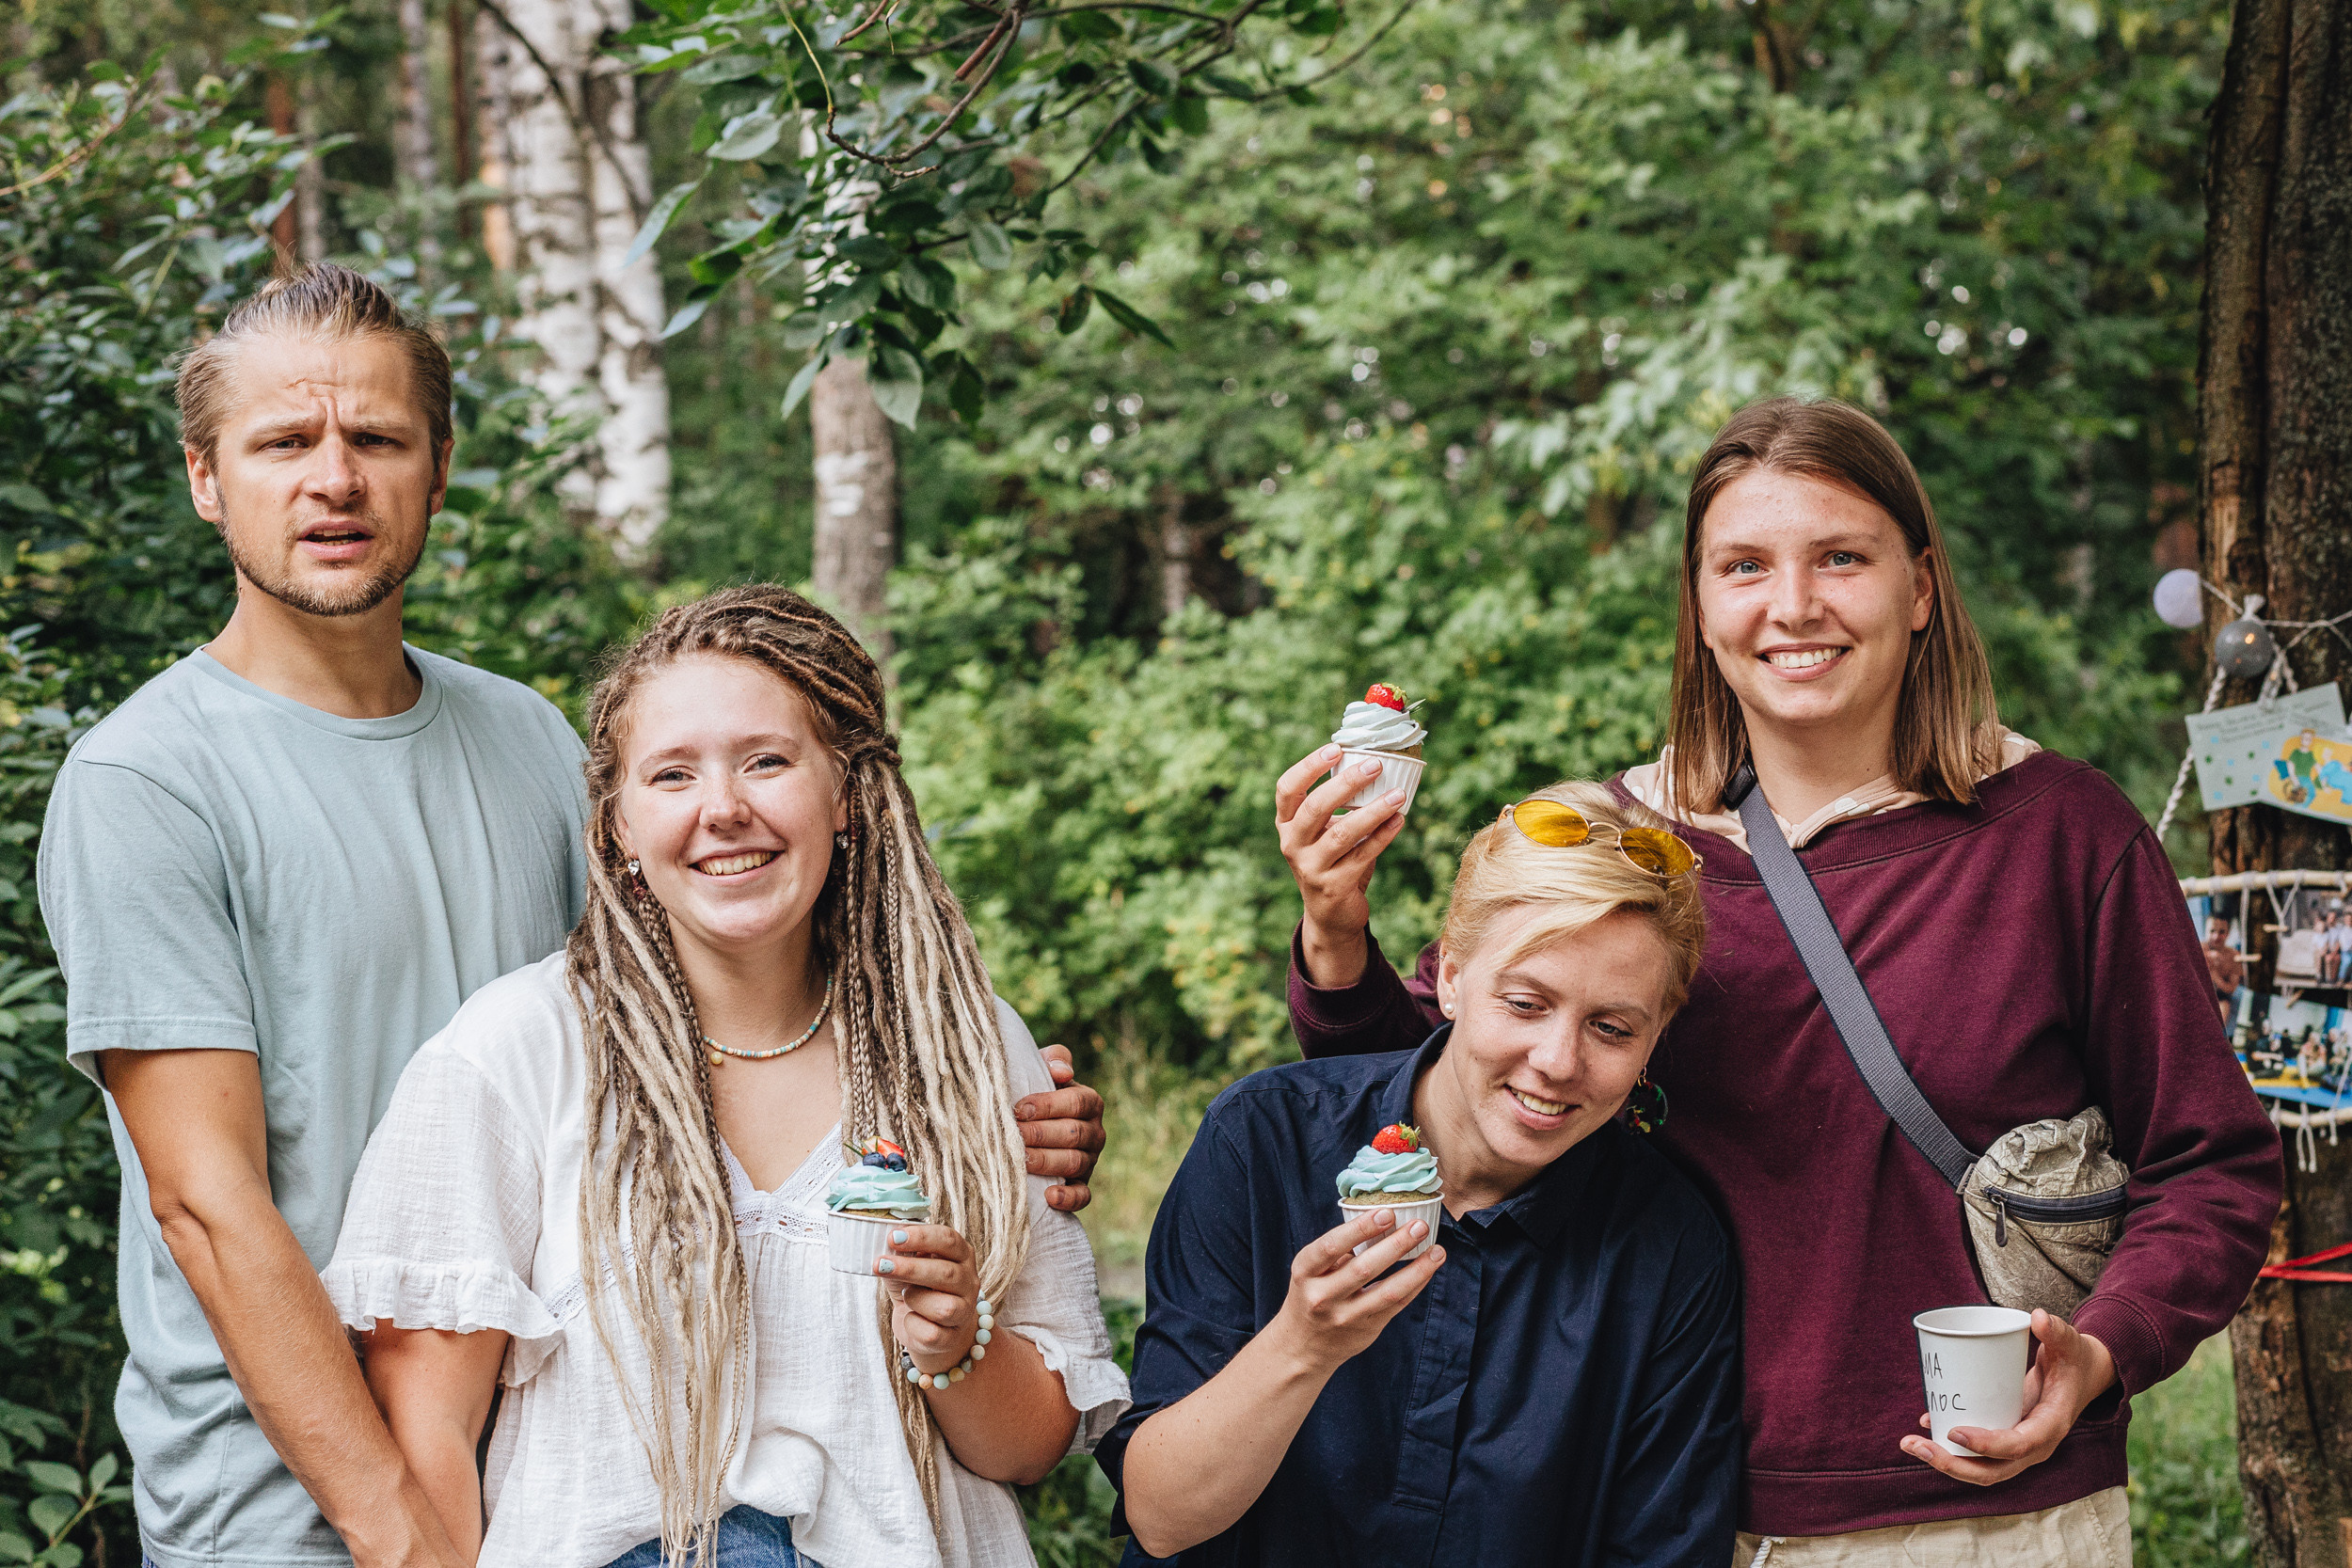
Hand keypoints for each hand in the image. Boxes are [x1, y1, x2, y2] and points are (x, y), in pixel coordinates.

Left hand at [880, 1223, 983, 1374]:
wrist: (929, 1330)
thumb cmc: (918, 1289)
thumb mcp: (908, 1266)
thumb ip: (902, 1254)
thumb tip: (888, 1244)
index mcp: (961, 1256)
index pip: (948, 1240)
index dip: (921, 1237)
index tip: (893, 1237)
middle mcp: (969, 1282)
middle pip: (947, 1272)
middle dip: (910, 1268)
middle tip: (881, 1264)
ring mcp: (964, 1311)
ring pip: (944, 1308)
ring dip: (915, 1300)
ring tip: (905, 1296)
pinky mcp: (952, 1338)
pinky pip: (932, 1333)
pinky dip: (913, 1325)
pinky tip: (910, 1317)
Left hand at [1017, 1044, 1103, 1212]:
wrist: (1027, 1121)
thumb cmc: (1033, 1091)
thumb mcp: (1042, 1068)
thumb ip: (1053, 1060)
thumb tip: (1062, 1072)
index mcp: (1089, 1102)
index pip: (1076, 1103)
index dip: (1047, 1106)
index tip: (1018, 1109)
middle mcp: (1095, 1132)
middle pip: (1074, 1134)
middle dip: (1041, 1135)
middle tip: (1013, 1135)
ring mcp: (1090, 1160)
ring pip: (1075, 1163)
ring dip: (1047, 1162)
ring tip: (1020, 1161)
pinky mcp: (1081, 1186)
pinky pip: (1082, 1196)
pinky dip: (1068, 1198)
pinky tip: (1049, 1196)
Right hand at [1265, 1207, 1444, 1377]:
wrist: (1304, 1345)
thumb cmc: (1311, 1294)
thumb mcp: (1311, 1270)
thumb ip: (1339, 1250)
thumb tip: (1383, 1221)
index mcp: (1305, 1272)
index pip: (1331, 1246)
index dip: (1360, 1229)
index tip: (1386, 1213)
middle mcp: (1322, 1296)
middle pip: (1364, 1268)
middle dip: (1396, 1245)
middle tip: (1419, 1226)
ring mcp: (1345, 1316)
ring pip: (1387, 1291)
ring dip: (1416, 1269)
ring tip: (1437, 1250)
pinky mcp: (1366, 1329)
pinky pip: (1397, 1305)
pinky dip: (1415, 1285)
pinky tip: (1428, 1269)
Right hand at [1276, 744, 1407, 988]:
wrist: (1330, 914)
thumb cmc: (1332, 858)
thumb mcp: (1323, 831)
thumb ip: (1337, 804)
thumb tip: (1375, 763)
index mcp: (1287, 824)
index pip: (1287, 789)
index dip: (1309, 766)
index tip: (1336, 748)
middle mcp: (1292, 844)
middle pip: (1315, 807)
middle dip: (1347, 783)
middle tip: (1376, 765)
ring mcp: (1311, 868)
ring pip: (1343, 833)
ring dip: (1374, 811)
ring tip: (1398, 794)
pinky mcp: (1334, 886)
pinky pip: (1364, 855)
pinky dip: (1384, 835)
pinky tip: (1399, 819)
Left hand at [1901, 1312, 2116, 1484]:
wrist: (2082, 1376)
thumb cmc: (2073, 1360)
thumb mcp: (2069, 1343)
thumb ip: (2056, 1330)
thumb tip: (2037, 1318)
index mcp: (2051, 1426)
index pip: (2018, 1446)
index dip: (1986, 1445)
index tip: (1954, 1433)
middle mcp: (2035, 1446)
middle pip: (1992, 1470)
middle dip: (1952, 1464)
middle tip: (1913, 1445)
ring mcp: (2019, 1448)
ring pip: (1981, 1468)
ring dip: (1944, 1461)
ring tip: (1908, 1443)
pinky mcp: (2006, 1439)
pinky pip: (1977, 1453)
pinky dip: (1949, 1446)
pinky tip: (1923, 1426)